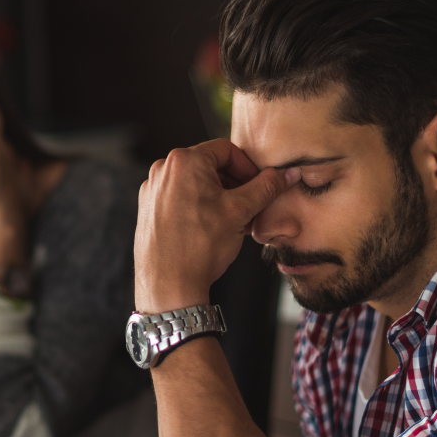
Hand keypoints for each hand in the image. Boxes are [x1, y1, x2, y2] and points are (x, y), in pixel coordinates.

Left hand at [134, 139, 298, 312]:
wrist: (168, 286)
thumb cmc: (200, 247)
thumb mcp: (240, 211)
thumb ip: (266, 187)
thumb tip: (288, 174)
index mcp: (184, 161)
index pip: (227, 150)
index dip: (249, 168)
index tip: (260, 187)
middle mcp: (162, 170)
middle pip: (210, 167)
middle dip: (235, 185)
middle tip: (251, 207)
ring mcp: (152, 190)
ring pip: (196, 184)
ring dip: (219, 198)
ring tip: (235, 222)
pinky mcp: (148, 210)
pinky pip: (180, 199)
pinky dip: (199, 208)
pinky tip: (213, 229)